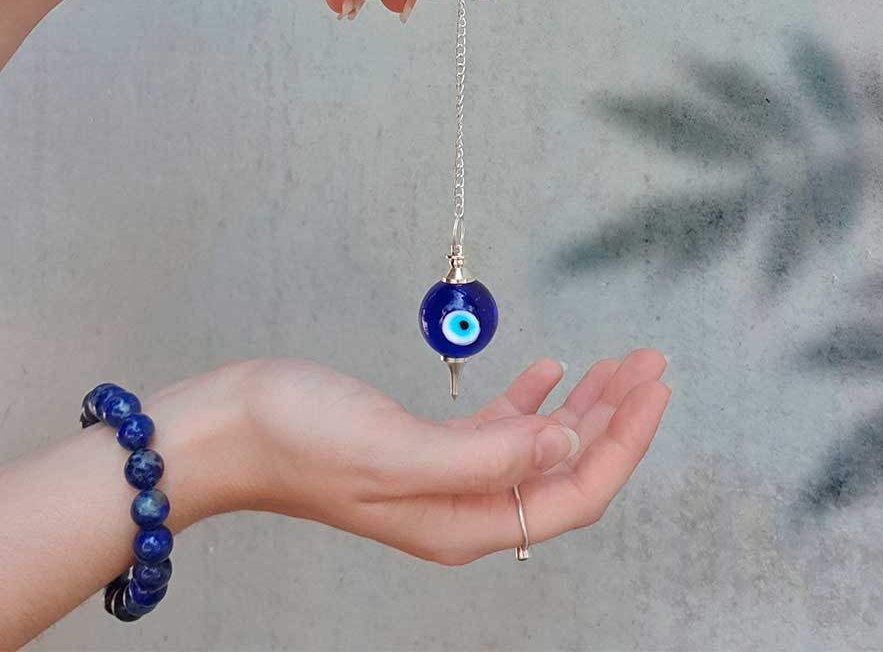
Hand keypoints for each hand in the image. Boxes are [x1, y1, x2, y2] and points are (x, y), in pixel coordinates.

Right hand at [162, 350, 669, 564]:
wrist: (230, 426)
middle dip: (613, 416)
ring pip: (535, 442)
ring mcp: (442, 476)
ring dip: (580, 401)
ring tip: (618, 361)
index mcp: (464, 521)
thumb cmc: (299, 439)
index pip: (571, 491)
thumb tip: (565, 445)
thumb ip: (490, 456)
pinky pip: (496, 426)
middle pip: (562, 466)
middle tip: (650, 363)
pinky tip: (550, 369)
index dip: (621, 442)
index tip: (652, 388)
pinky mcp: (421, 445)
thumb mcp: (400, 450)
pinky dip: (531, 396)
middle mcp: (462, 508)